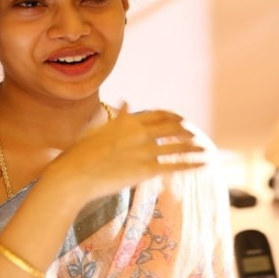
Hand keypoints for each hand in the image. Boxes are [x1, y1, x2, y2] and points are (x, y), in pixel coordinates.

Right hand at [43, 103, 205, 201]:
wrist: (74, 175)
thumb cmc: (81, 154)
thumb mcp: (100, 129)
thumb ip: (118, 117)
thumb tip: (128, 102)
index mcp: (128, 120)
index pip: (159, 114)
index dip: (174, 117)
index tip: (181, 120)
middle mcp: (140, 132)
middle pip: (172, 128)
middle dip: (187, 131)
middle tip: (195, 135)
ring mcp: (145, 151)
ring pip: (178, 146)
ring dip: (194, 147)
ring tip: (204, 149)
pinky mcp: (147, 170)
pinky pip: (176, 165)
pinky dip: (192, 164)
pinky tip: (203, 164)